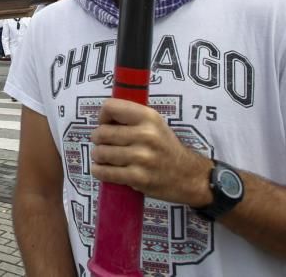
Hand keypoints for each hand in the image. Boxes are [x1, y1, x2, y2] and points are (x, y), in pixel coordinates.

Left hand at [90, 98, 212, 207]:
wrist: (188, 176)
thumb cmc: (165, 147)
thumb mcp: (155, 124)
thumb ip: (131, 117)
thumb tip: (102, 118)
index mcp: (149, 117)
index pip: (110, 107)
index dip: (103, 116)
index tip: (106, 124)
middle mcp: (146, 135)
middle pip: (102, 132)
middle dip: (97, 139)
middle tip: (102, 143)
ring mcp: (142, 157)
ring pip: (101, 153)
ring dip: (97, 155)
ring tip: (103, 157)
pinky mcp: (138, 178)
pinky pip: (105, 172)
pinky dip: (99, 171)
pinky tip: (101, 169)